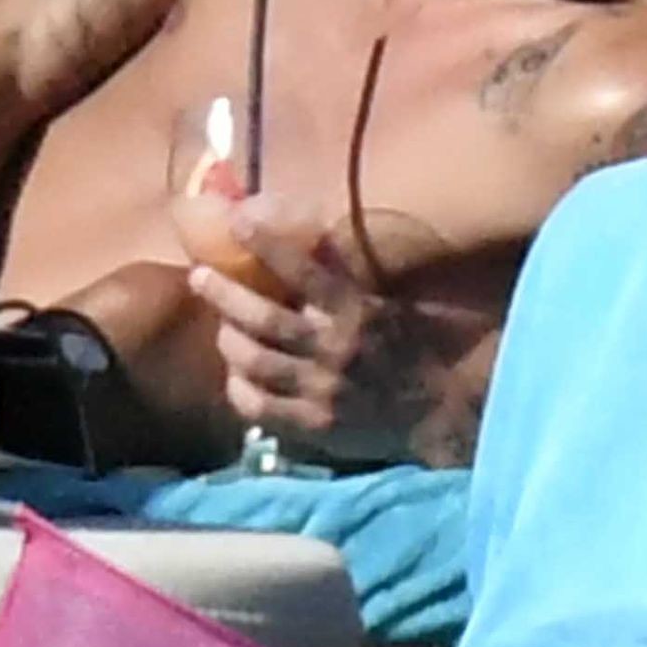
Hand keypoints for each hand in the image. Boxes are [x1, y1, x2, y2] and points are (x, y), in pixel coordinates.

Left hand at [189, 215, 418, 461]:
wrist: (446, 409)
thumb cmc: (426, 345)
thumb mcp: (392, 301)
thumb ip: (351, 280)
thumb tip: (313, 241)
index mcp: (356, 312)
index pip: (303, 270)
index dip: (266, 244)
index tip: (236, 220)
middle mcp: (333, 349)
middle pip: (264, 319)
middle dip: (225, 295)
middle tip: (200, 276)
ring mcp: (321, 390)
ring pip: (257, 362)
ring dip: (228, 341)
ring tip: (217, 326)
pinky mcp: (316, 426)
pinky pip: (264, 409)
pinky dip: (241, 392)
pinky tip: (234, 379)